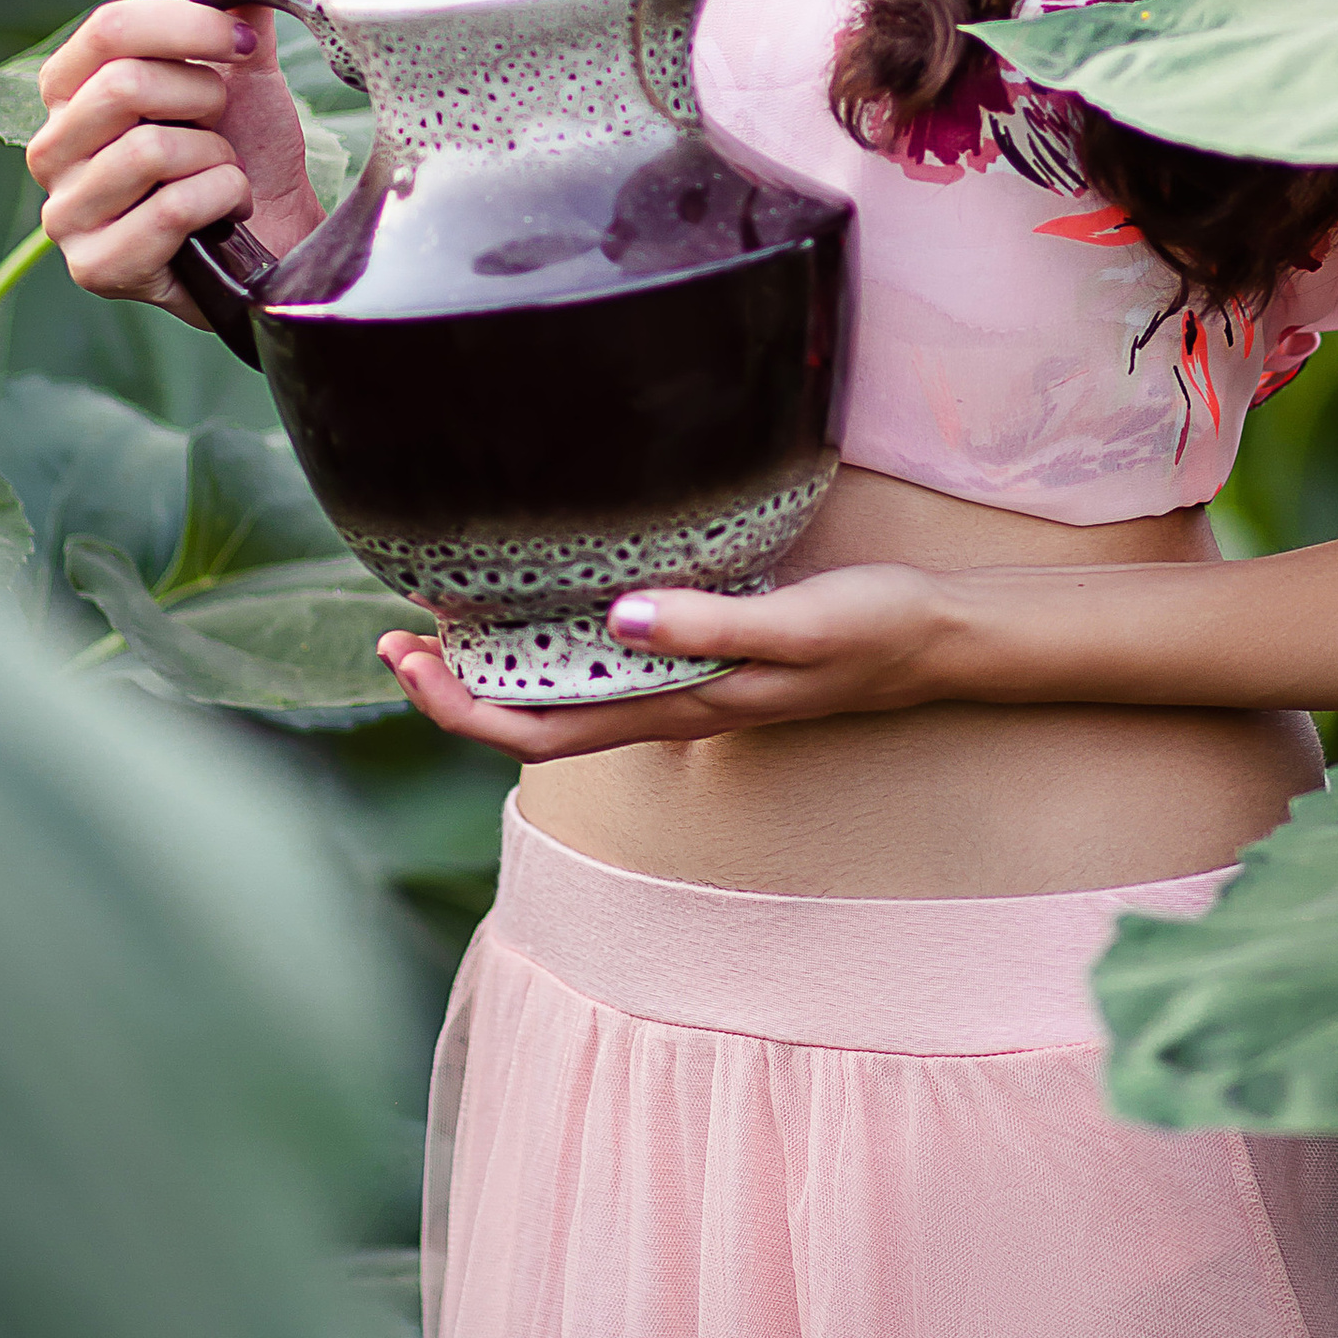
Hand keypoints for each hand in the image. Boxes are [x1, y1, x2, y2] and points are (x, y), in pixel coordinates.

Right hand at [29, 0, 323, 324]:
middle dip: (204, 99)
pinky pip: (170, 210)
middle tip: (226, 121)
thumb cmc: (248, 147)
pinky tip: (224, 217)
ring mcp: (64, 213)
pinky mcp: (94, 268)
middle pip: (123, 85)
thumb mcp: (244, 59)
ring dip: (216, 158)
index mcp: (69, 88)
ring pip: (149, 151)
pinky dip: (221, 202)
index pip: (108, 29)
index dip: (189, 27)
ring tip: (222, 173)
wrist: (279, 239)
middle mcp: (48, 148)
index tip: (243, 43)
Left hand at [376, 561, 970, 760]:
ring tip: (446, 619)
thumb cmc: (873, 629)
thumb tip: (617, 619)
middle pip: (536, 723)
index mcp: (677, 706)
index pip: (540, 732)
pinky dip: (556, 646)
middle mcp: (668, 708)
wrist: (942, 639)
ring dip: (500, 670)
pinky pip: (609, 669)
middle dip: (456, 688)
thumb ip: (712, 623)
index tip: (407, 655)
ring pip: (568, 699)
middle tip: (395, 632)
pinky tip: (548, 606)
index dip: (461, 707)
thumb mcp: (798, 622)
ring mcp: (685, 688)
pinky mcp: (704, 658)